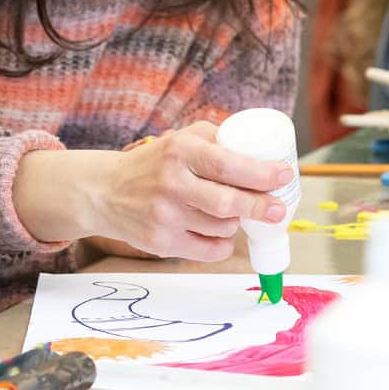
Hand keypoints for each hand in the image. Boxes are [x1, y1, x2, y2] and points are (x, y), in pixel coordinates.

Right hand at [18, 122, 291, 261]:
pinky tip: (220, 235)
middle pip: (228, 203)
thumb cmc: (153, 163)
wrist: (104, 192)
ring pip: (222, 228)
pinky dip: (222, 245)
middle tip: (278, 210)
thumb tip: (262, 155)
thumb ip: (216, 140)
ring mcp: (165, 216)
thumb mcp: (180, 138)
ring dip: (236, 223)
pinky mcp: (161, 243)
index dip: (261, 173)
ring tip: (232, 213)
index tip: (284, 176)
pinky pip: (209, 251)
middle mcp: (171, 183)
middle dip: (260, 207)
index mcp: (179, 151)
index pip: (228, 164)